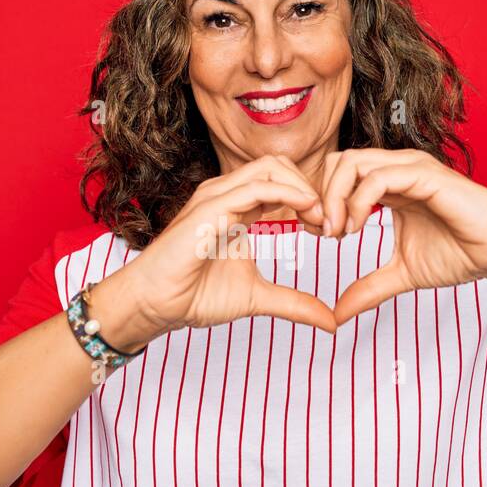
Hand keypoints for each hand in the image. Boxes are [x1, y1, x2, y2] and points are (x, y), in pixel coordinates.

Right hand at [95, 155, 337, 347]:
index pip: (282, 181)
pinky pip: (256, 188)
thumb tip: (331, 321)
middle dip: (312, 187)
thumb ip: (294, 303)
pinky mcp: (210, 208)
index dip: (312, 199)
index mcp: (238, 207)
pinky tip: (308, 212)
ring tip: (322, 219)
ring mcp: (217, 197)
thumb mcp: (257, 298)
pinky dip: (288, 194)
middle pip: (279, 165)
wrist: (155, 305)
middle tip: (330, 222)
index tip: (330, 229)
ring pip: (270, 168)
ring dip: (304, 188)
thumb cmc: (194, 296)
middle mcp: (227, 194)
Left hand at [320, 148, 486, 324]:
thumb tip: (338, 314)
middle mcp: (397, 169)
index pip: (339, 175)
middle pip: (338, 162)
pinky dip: (357, 201)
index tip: (320, 236)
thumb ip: (369, 288)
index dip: (322, 203)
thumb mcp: (402, 274)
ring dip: (335, 198)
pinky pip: (378, 177)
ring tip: (338, 233)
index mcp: (389, 184)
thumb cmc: (461, 254)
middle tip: (324, 234)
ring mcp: (411, 168)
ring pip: (352, 163)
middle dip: (321, 196)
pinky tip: (356, 228)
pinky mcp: (425, 175)